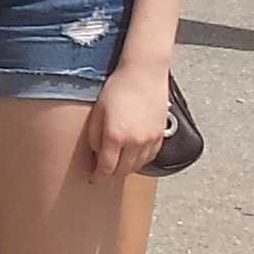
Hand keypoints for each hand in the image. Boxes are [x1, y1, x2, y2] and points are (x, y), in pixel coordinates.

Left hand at [87, 63, 167, 178]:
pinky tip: (133, 157)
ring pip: (137, 166)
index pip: (106, 167)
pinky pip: (150, 157)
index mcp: (115, 136)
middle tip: (103, 174)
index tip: (93, 179)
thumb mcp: (97, 111)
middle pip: (123, 170)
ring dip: (126, 169)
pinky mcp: (160, 136)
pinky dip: (140, 161)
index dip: (98, 176)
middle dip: (111, 175)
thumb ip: (95, 135)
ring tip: (116, 167)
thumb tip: (97, 153)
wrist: (143, 75)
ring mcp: (150, 141)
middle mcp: (135, 143)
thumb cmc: (117, 88)